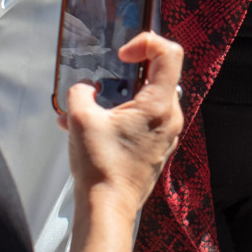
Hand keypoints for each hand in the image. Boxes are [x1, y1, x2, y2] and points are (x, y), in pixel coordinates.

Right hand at [55, 32, 184, 251]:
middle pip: (158, 76)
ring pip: (147, 100)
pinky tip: (90, 129)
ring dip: (118, 98)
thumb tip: (85, 88)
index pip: (169, 53)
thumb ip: (80, 92)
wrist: (107, 209)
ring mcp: (166, 136)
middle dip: (125, 74)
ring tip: (86, 110)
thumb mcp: (80, 118)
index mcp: (159, 105)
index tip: (121, 56)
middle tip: (101, 82)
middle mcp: (170, 118)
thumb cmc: (99, 165)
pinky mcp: (157, 150)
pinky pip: (144, 122)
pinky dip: (121, 117)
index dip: (146, 43)